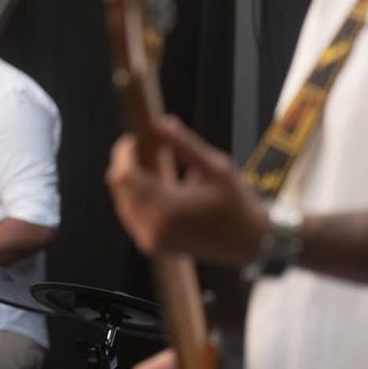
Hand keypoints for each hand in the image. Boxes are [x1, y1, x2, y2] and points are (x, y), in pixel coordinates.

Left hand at [105, 116, 268, 265]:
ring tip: (154, 165)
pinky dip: (137, 196)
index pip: (125, 176)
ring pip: (122, 200)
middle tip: (143, 147)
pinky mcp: (151, 245)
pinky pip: (131, 214)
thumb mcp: (217, 168)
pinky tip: (158, 185)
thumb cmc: (236, 204)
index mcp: (168, 210)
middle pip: (119, 187)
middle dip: (126, 164)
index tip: (134, 137)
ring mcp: (149, 240)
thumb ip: (186, 145)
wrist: (248, 243)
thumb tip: (161, 123)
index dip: (123, 153)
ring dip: (131, 180)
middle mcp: (152, 228)